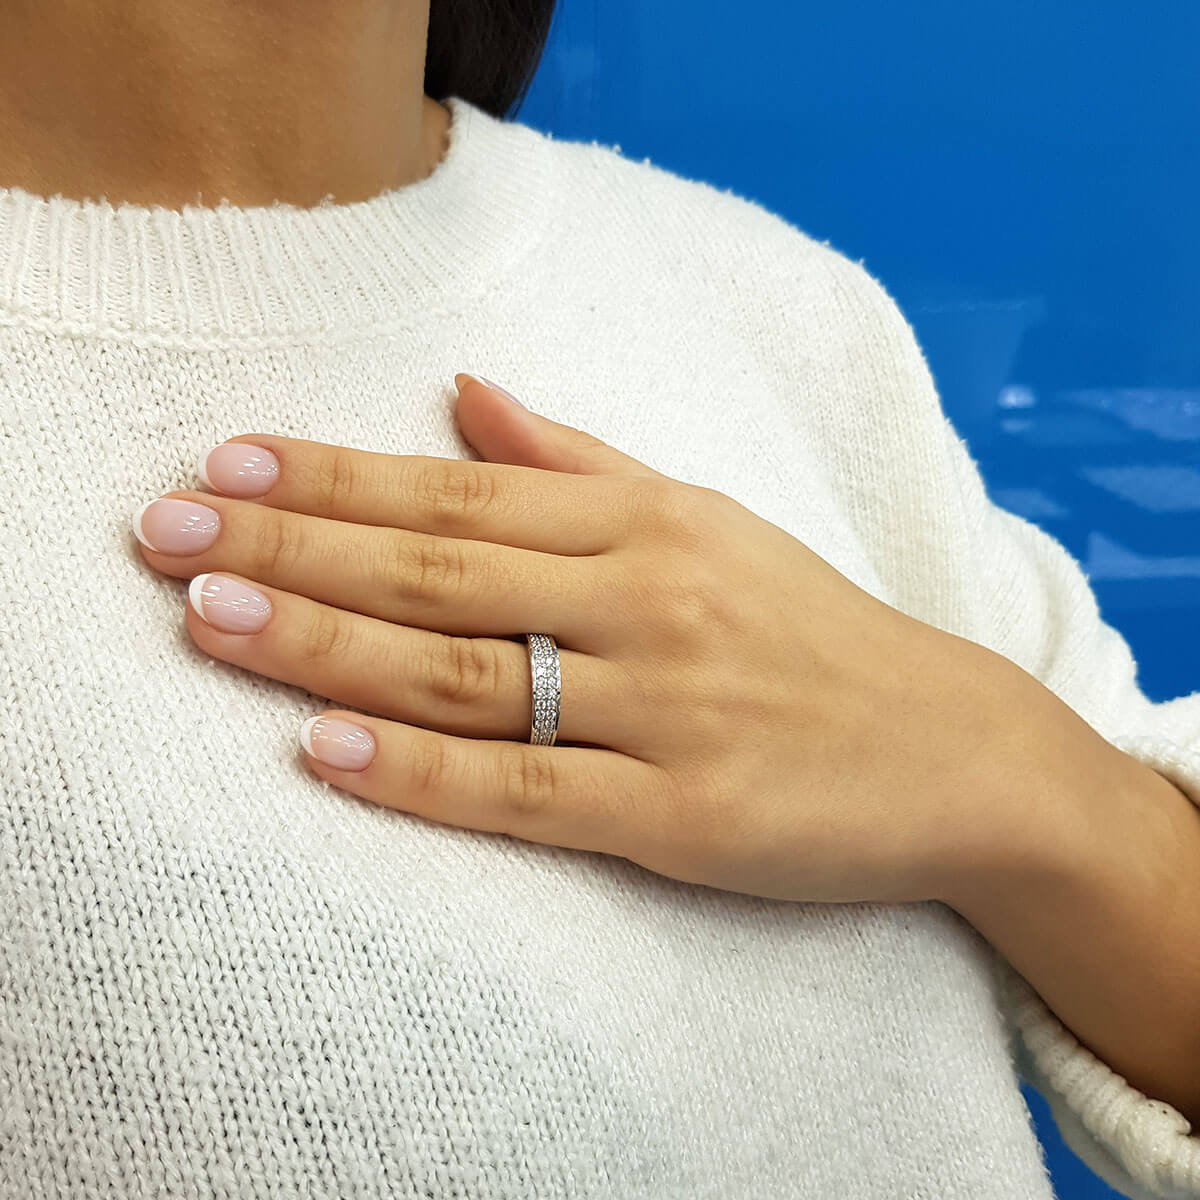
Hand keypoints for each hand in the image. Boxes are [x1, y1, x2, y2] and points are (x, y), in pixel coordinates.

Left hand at [132, 373, 1013, 904]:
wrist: (952, 749)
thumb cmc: (812, 631)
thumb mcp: (709, 521)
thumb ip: (583, 461)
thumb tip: (471, 392)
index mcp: (650, 523)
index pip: (460, 492)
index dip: (336, 478)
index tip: (225, 463)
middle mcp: (649, 601)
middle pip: (441, 571)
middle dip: (293, 550)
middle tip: (166, 533)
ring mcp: (665, 710)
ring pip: (468, 672)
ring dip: (328, 647)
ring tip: (209, 623)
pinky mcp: (683, 815)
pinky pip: (531, 790)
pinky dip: (425, 773)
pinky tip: (329, 751)